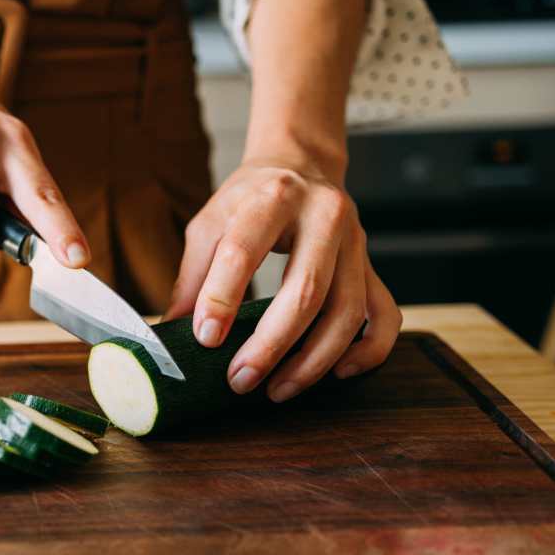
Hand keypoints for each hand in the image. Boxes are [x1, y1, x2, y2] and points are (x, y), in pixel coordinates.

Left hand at [164, 158, 400, 401]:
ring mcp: (355, 243)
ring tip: (277, 389)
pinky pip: (384, 315)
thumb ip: (192, 276)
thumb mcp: (211, 223)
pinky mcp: (371, 265)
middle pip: (305, 290)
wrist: (301, 165)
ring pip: (346, 311)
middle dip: (271, 344)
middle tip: (240, 380)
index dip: (221, 297)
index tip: (204, 338)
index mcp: (273, 198)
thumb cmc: (251, 200)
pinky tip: (339, 372)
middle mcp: (323, 217)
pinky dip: (368, 350)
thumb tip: (170, 332)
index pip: (244, 250)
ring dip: (312, 360)